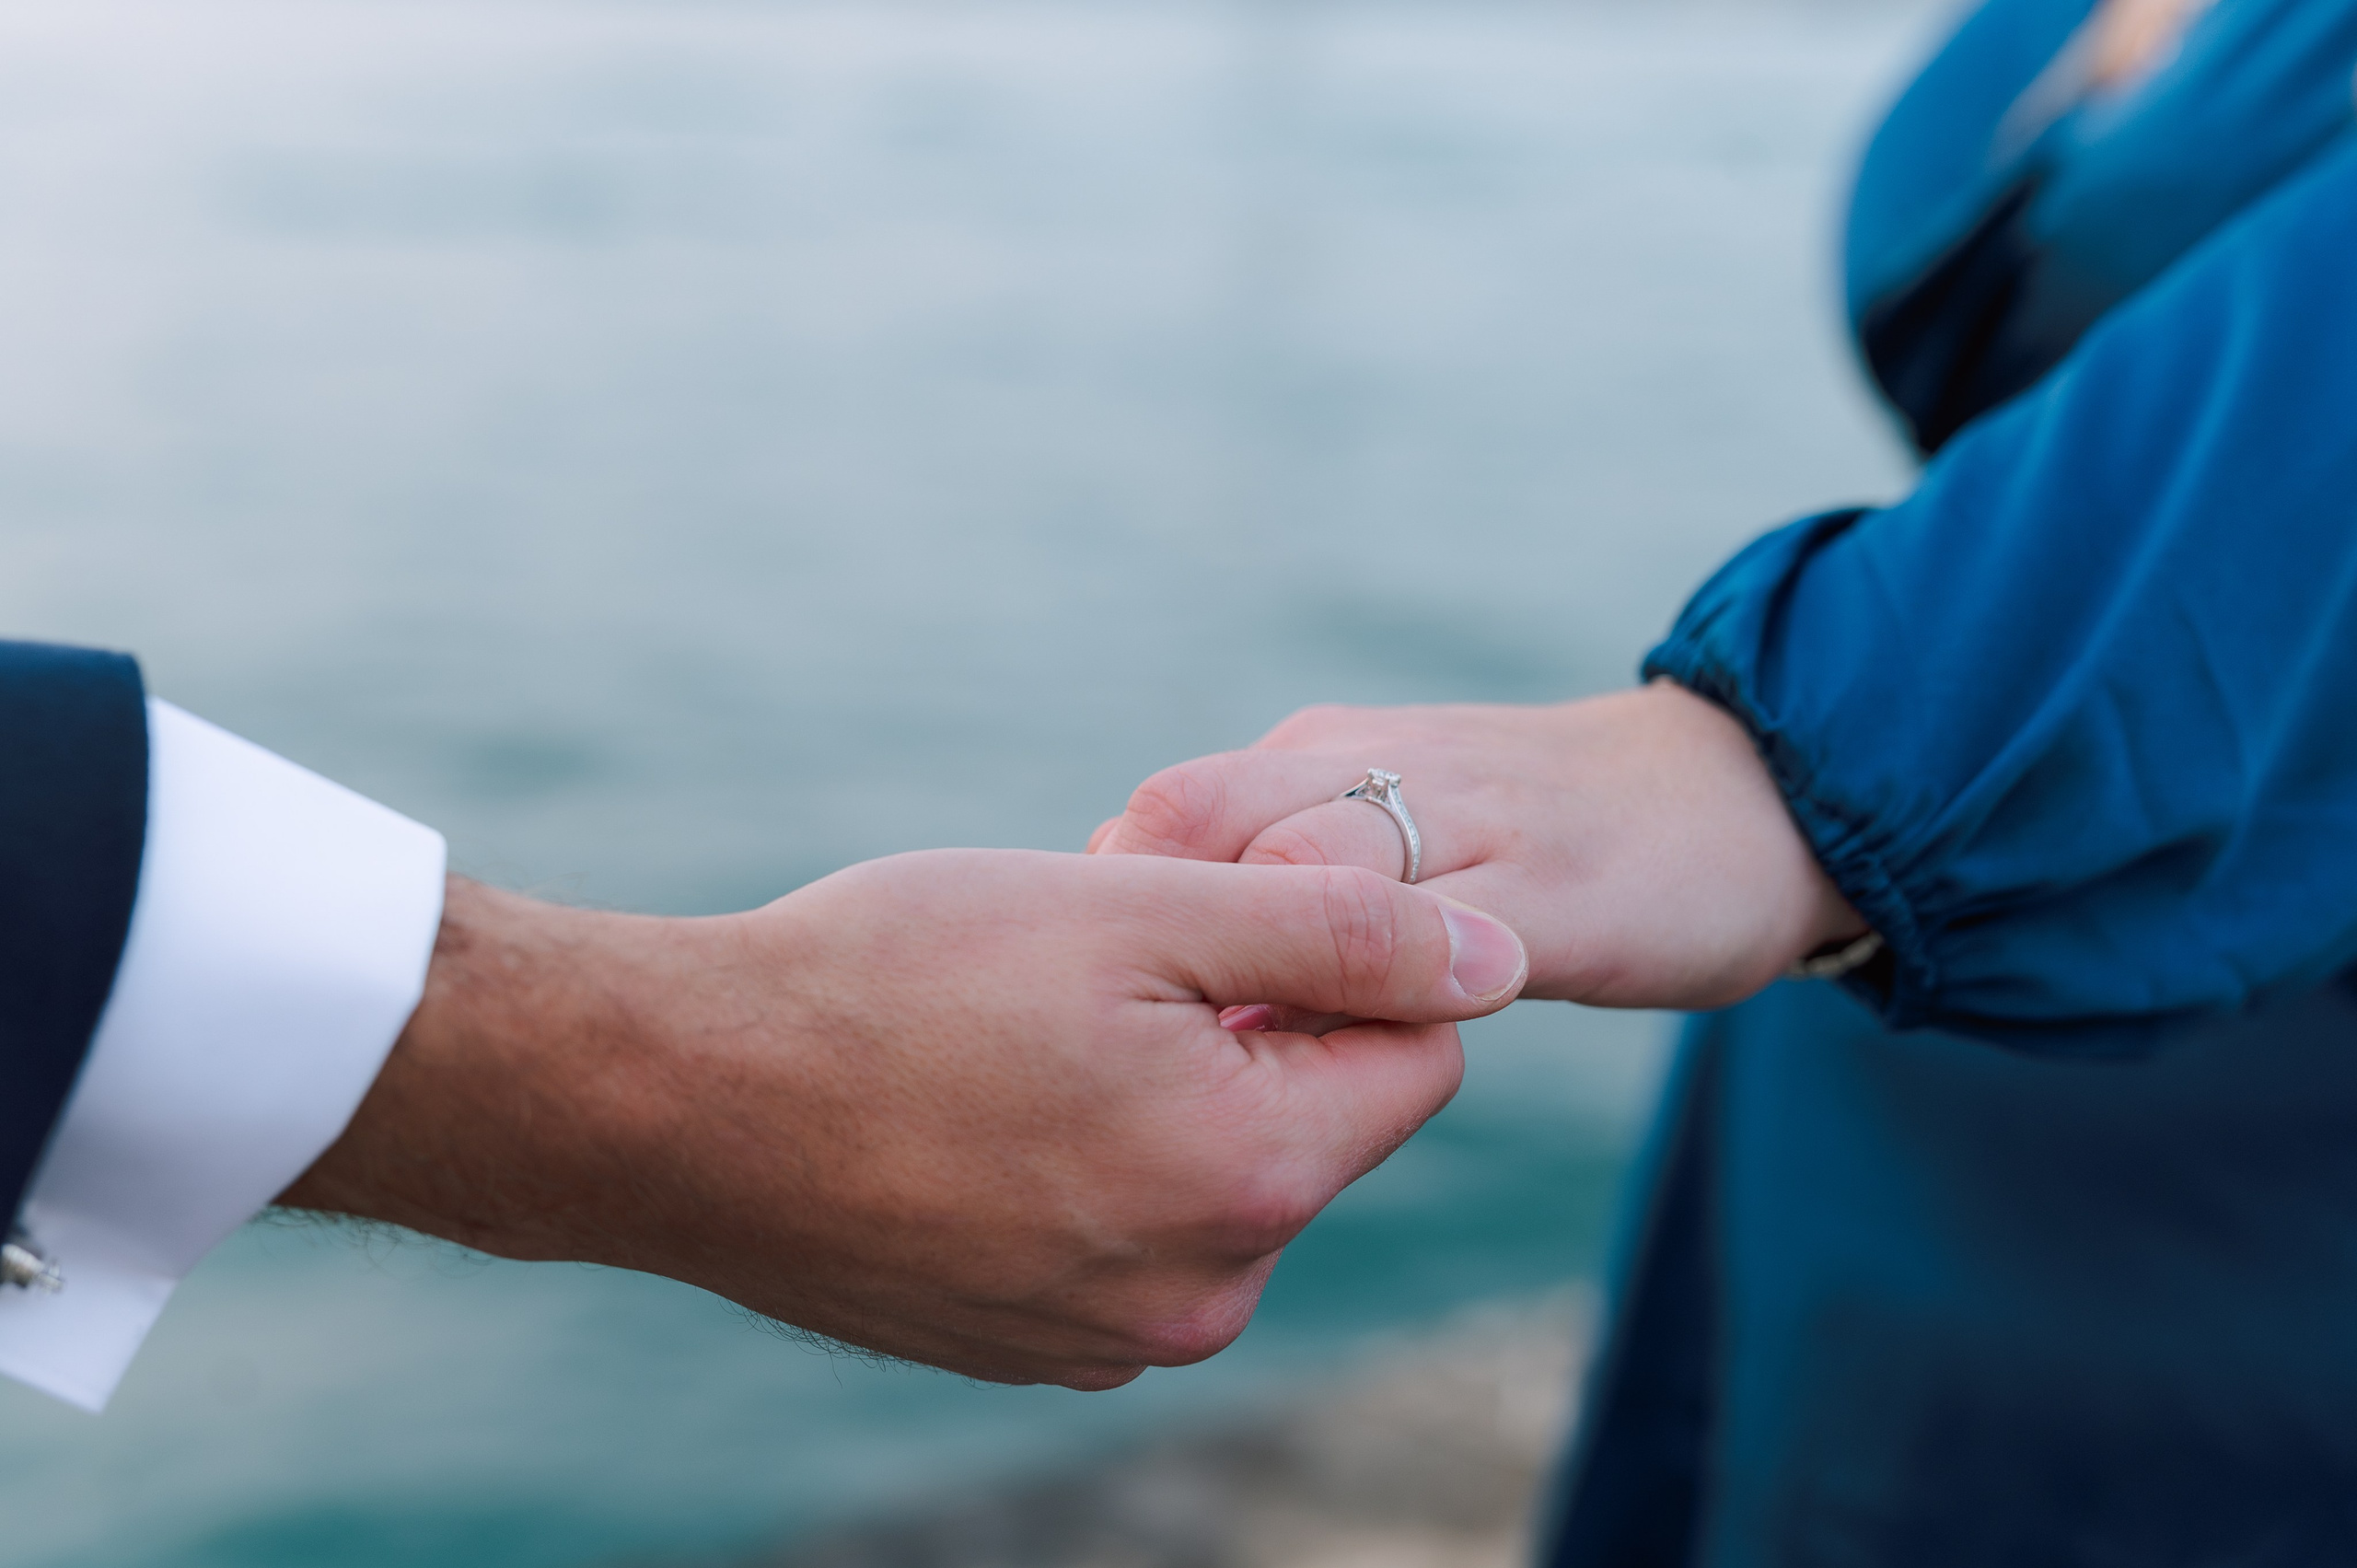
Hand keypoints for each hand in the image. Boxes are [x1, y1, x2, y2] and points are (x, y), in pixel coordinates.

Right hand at [277, 852, 1526, 1388]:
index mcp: (1253, 1175)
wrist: (676, 1104)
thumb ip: (1347, 931)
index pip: (1416, 1053)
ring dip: (1163, 1099)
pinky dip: (1090, 1169)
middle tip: (1088, 978)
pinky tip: (981, 1116)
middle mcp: (1204, 1293)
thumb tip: (1502, 957)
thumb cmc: (895, 978)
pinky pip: (1131, 1240)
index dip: (1330, 963)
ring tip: (1021, 1047)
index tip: (1204, 928)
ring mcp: (1111, 1342)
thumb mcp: (1138, 912)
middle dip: (1243, 1033)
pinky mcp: (1033, 1351)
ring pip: (1219, 1180)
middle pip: (1314, 1123)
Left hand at [1092, 682, 1863, 1011]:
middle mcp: (1379, 767)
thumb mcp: (1398, 831)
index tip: (1101, 997)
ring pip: (1308, 867)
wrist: (1745, 795)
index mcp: (1328, 751)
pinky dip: (1371, 1002)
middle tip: (1142, 1042)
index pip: (1175, 808)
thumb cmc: (1539, 837)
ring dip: (1249, 973)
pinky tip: (1348, 1065)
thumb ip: (1291, 888)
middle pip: (1206, 820)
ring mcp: (1467, 823)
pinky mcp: (1551, 893)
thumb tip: (1167, 1001)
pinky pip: (1434, 947)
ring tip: (1230, 1066)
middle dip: (1156, 930)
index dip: (1122, 900)